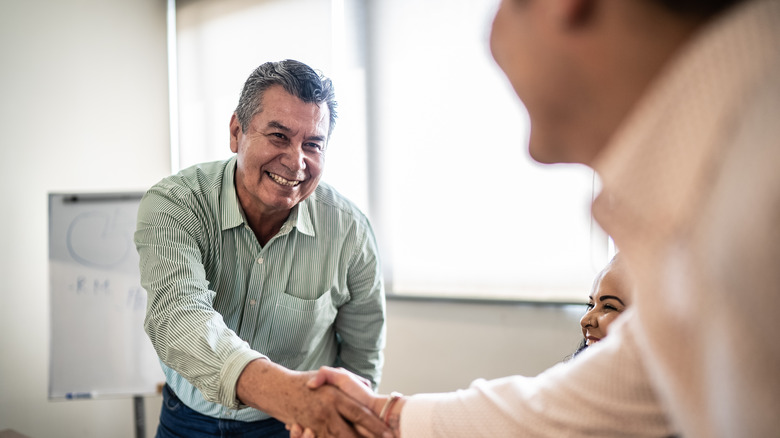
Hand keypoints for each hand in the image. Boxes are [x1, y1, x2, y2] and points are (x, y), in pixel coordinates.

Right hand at [236, 359, 389, 437]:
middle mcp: (327, 412)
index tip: (388, 434)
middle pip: (350, 433)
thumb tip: (368, 387)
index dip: (375, 426)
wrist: (277, 389)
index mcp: (335, 397)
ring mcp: (316, 423)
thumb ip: (351, 381)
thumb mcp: (330, 376)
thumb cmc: (306, 382)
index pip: (360, 414)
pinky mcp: (307, 431)